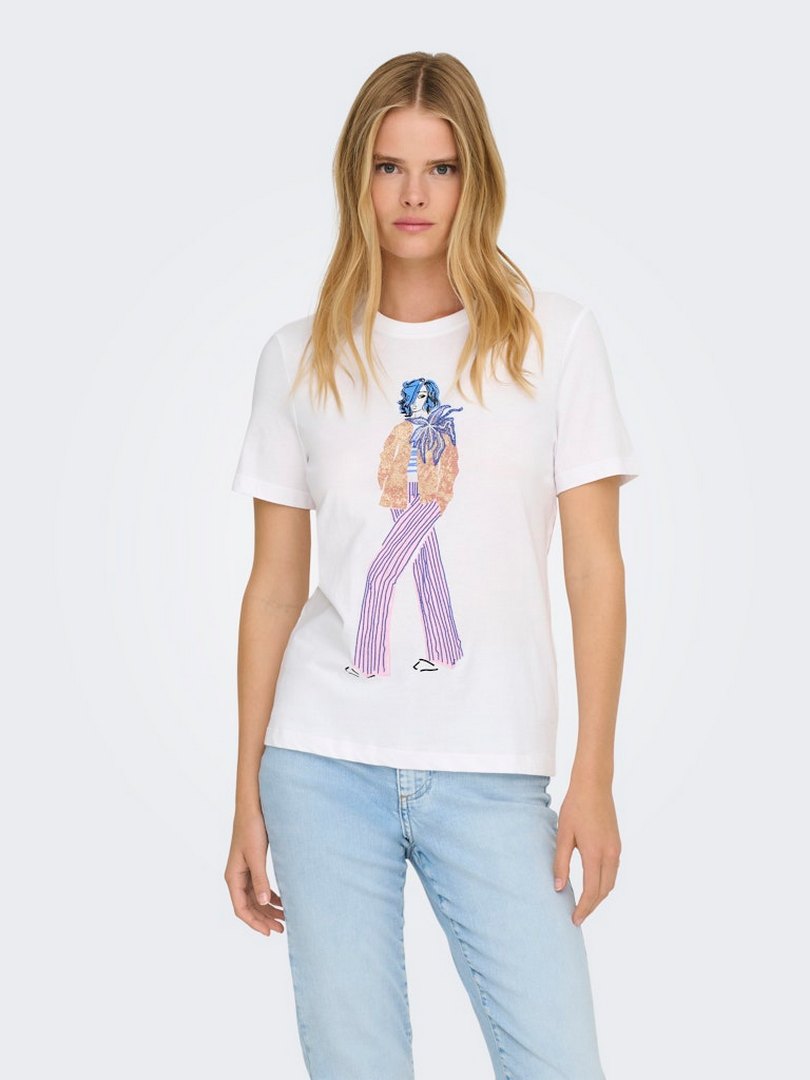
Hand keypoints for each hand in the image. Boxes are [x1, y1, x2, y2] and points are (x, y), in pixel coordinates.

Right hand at [224, 810, 285, 935]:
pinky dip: (270, 896)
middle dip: (264, 918)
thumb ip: (260, 879)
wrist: (252, 806)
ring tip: (285, 918)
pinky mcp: (253, 864)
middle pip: (249, 906)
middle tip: (282, 928)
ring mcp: (244, 871)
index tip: (269, 932)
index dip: (254, 923)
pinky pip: (259, 887)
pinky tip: (281, 901)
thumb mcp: (256, 855)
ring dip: (268, 909)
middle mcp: (237, 876)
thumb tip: (265, 903)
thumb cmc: (251, 828)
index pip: (241, 909)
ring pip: (255, 897)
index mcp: (233, 877)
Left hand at [552, 781, 620, 926]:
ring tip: (584, 903)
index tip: (574, 920)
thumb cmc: (576, 807)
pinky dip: (604, 883)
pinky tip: (593, 883)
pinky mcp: (617, 844)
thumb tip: (558, 888)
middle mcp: (610, 854)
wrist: (594, 785)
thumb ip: (561, 863)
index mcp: (595, 853)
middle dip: (592, 906)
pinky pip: (613, 871)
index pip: (592, 891)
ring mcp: (616, 849)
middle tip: (578, 916)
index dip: (583, 909)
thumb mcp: (563, 834)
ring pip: (611, 882)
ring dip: (599, 895)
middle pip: (604, 891)